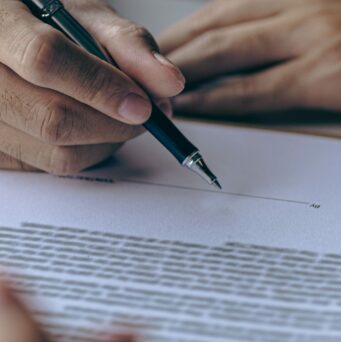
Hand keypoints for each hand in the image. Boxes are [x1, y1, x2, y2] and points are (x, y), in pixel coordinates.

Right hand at [0, 0, 184, 174]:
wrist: (13, 35)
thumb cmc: (46, 20)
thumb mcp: (85, 17)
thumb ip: (127, 43)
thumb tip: (169, 82)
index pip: (44, 59)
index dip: (101, 87)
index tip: (143, 103)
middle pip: (52, 118)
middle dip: (114, 122)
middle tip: (146, 112)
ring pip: (55, 152)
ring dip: (105, 142)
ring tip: (118, 116)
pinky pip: (49, 168)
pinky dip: (85, 153)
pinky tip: (91, 128)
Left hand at [159, 0, 340, 122]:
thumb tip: (322, 34)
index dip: (204, 19)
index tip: (179, 38)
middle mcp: (309, 0)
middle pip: (221, 17)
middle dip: (177, 42)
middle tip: (144, 64)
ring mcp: (318, 34)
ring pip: (227, 48)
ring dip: (182, 68)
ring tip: (150, 89)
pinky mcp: (333, 75)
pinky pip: (258, 89)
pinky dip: (219, 99)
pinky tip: (193, 110)